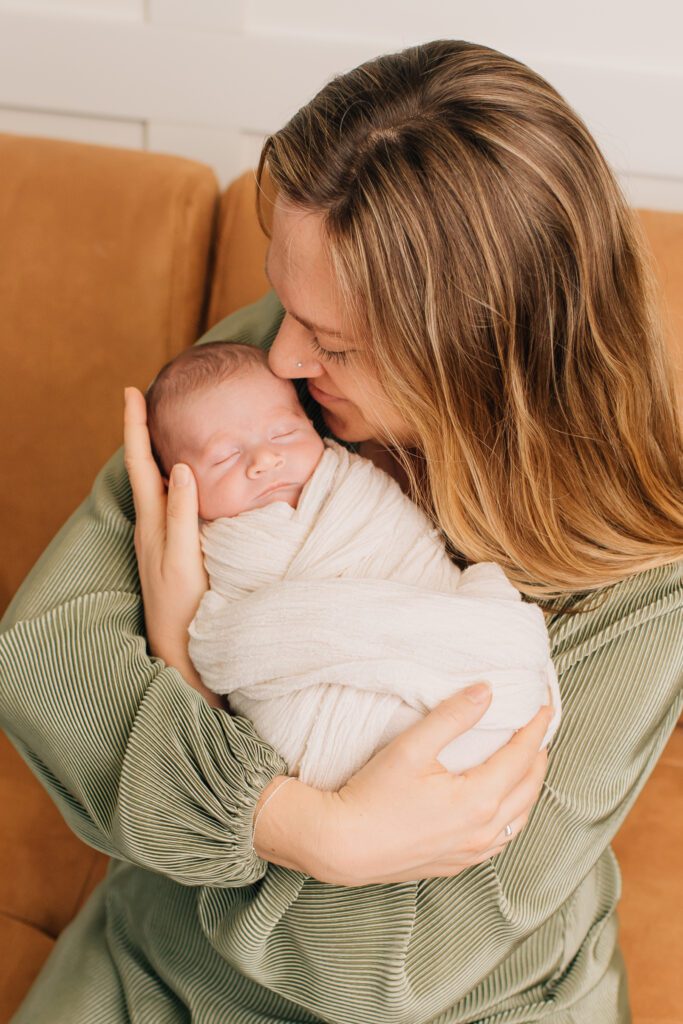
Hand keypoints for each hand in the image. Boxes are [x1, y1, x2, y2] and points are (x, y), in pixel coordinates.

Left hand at [123, 387, 218, 707]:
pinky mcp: (174, 550)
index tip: (132, 391)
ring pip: (156, 485)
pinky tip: (185, 480)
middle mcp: (153, 525)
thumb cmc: (185, 608)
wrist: (182, 650)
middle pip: (144, 468)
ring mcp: (162, 538)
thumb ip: (183, 514)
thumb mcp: (185, 559)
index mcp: (153, 522)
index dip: (136, 427)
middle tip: (147, 398)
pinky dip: (174, 479)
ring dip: (156, 453)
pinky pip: (171, 502)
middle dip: (143, 432)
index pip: (141, 464)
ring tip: (163, 427)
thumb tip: (181, 466)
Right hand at [324, 683, 550, 884]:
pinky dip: (512, 817)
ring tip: (528, 764)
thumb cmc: (372, 796)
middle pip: (529, 788)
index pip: (522, 757)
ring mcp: (470, 852)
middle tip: (541, 731)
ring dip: (529, 788)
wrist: (342, 846)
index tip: (545, 708)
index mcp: (478, 800)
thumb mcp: (411, 748)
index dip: (536, 729)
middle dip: (539, 756)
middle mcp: (482, 830)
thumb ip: (452, 717)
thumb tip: (486, 691)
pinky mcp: (455, 863)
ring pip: (519, 819)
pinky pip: (500, 841)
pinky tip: (503, 808)